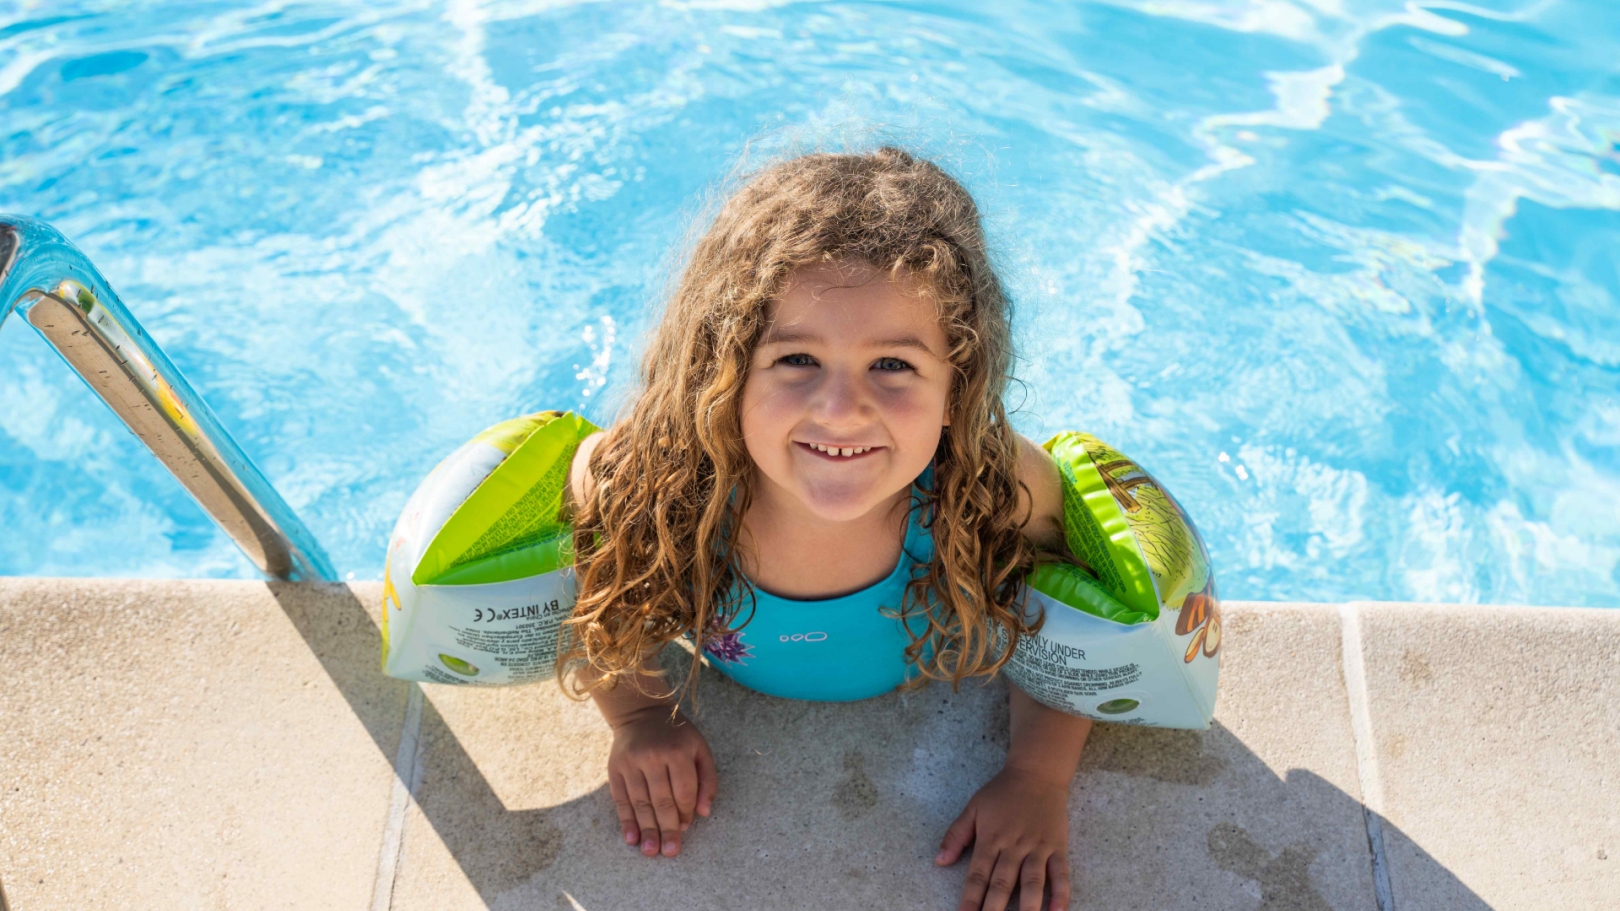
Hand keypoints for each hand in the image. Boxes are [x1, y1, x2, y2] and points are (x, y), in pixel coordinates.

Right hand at [606, 706, 717, 857]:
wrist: (641, 713)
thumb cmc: (677, 736)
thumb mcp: (700, 749)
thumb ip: (707, 779)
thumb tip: (704, 813)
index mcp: (677, 751)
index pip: (683, 791)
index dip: (686, 813)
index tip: (685, 829)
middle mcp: (652, 756)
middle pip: (661, 800)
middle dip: (667, 829)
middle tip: (670, 851)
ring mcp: (631, 763)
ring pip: (640, 803)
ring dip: (646, 829)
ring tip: (651, 851)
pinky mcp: (614, 768)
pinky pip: (620, 799)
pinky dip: (626, 820)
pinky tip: (631, 838)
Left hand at [935, 766, 1071, 910]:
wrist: (1037, 773)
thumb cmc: (1002, 792)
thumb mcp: (974, 808)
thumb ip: (956, 835)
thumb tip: (939, 861)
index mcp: (991, 839)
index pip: (978, 876)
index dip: (970, 899)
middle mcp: (1014, 846)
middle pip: (1003, 884)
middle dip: (994, 910)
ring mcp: (1037, 848)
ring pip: (1032, 882)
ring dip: (1027, 907)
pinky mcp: (1058, 847)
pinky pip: (1060, 874)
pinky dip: (1060, 894)